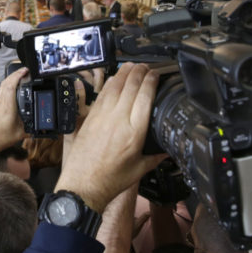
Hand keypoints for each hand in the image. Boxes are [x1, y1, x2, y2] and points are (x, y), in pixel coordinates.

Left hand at [0, 68, 28, 156]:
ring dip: (12, 78)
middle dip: (16, 73)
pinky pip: (2, 90)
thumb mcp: (20, 134)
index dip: (17, 76)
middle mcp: (1, 103)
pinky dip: (8, 84)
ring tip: (21, 75)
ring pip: (3, 85)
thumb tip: (42, 126)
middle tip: (26, 70)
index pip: (10, 87)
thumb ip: (32, 129)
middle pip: (6, 82)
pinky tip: (14, 85)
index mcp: (8, 108)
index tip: (25, 71)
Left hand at [55, 63, 165, 212]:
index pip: (145, 97)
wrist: (83, 186)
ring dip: (124, 73)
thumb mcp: (140, 169)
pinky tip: (114, 79)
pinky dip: (109, 83)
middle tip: (146, 66)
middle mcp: (118, 120)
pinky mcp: (90, 118)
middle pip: (130, 86)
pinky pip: (101, 94)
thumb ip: (156, 156)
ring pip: (114, 86)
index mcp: (134, 132)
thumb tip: (168, 149)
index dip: (152, 81)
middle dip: (139, 72)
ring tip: (132, 66)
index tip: (156, 74)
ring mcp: (102, 117)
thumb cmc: (110, 180)